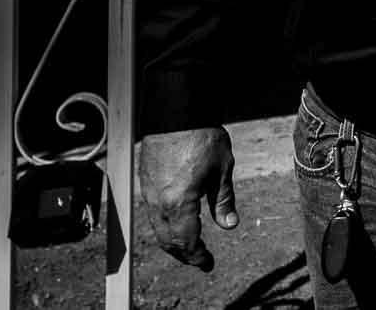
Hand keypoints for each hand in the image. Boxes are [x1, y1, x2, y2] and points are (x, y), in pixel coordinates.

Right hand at [139, 126, 237, 270]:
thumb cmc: (203, 138)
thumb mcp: (222, 170)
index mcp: (180, 203)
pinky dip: (165, 226)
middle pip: (169, 241)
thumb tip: (229, 225)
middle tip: (200, 259)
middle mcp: (160, 203)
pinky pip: (153, 214)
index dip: (197, 256)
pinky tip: (177, 224)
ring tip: (190, 246)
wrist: (176, 113)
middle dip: (185, 254)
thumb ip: (223, 200)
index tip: (207, 264)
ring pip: (159, 229)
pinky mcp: (145, 183)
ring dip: (173, 242)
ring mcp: (149, 194)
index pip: (187, 241)